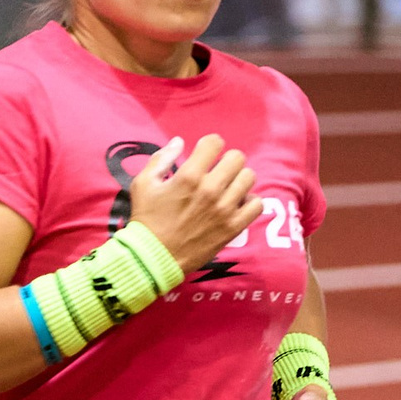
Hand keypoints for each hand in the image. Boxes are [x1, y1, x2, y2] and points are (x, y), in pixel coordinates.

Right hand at [127, 135, 260, 274]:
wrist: (152, 258)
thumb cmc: (146, 219)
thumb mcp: (143, 184)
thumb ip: (161, 158)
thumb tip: (179, 141)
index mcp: (189, 176)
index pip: (215, 142)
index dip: (210, 145)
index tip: (205, 155)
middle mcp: (210, 189)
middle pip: (237, 158)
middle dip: (226, 161)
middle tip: (217, 172)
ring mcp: (225, 209)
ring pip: (249, 178)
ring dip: (239, 179)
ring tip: (228, 188)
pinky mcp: (233, 228)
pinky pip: (257, 205)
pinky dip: (249, 202)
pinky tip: (236, 204)